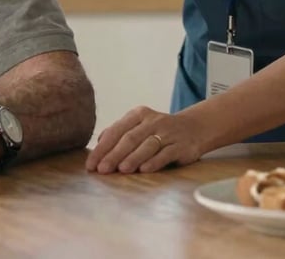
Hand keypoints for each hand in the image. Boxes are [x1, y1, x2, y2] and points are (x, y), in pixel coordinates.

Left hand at [86, 105, 204, 173]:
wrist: (193, 128)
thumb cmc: (159, 130)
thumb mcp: (140, 125)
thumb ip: (121, 132)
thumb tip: (99, 143)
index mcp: (138, 114)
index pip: (116, 130)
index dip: (102, 147)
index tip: (91, 163)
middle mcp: (152, 121)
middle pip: (130, 138)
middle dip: (114, 155)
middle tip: (102, 169)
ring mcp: (168, 133)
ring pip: (147, 146)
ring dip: (133, 158)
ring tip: (121, 170)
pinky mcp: (181, 146)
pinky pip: (166, 154)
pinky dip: (154, 162)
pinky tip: (144, 170)